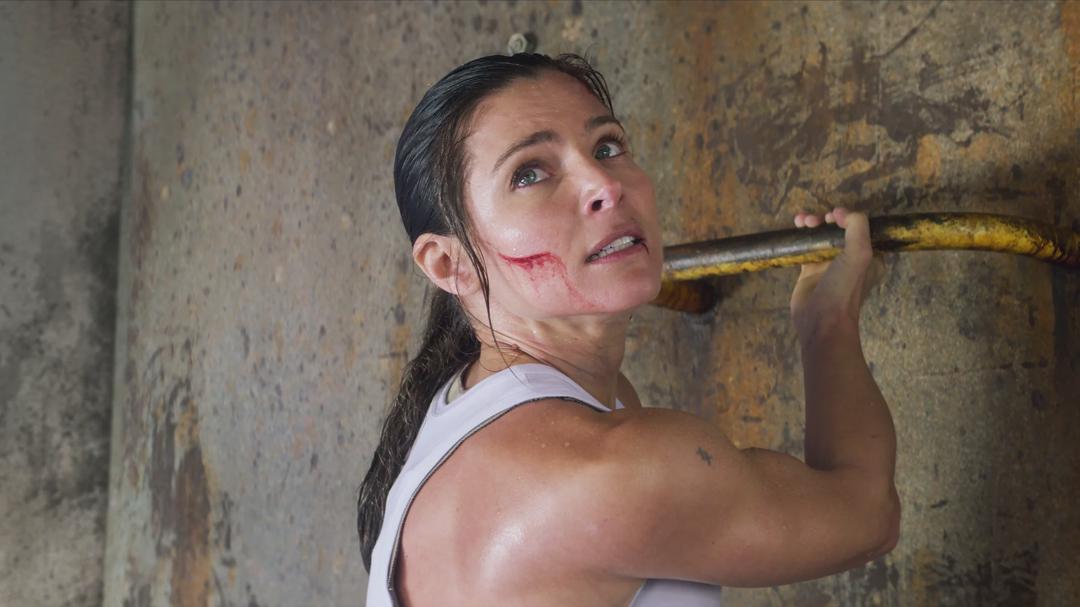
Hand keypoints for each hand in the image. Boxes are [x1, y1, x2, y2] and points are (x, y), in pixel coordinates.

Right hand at [789, 207, 885, 339]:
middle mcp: (852, 259)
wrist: (821, 320)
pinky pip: (807, 246)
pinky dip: (802, 235)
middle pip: (840, 230)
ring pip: (822, 236)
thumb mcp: (859, 254)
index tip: (835, 215)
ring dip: (813, 224)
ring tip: (802, 221)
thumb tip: (840, 212)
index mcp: (871, 257)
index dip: (849, 217)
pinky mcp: (810, 269)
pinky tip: (795, 225)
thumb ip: (857, 227)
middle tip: (817, 220)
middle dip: (828, 219)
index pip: (862, 228)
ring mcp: (830, 264)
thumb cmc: (844, 288)